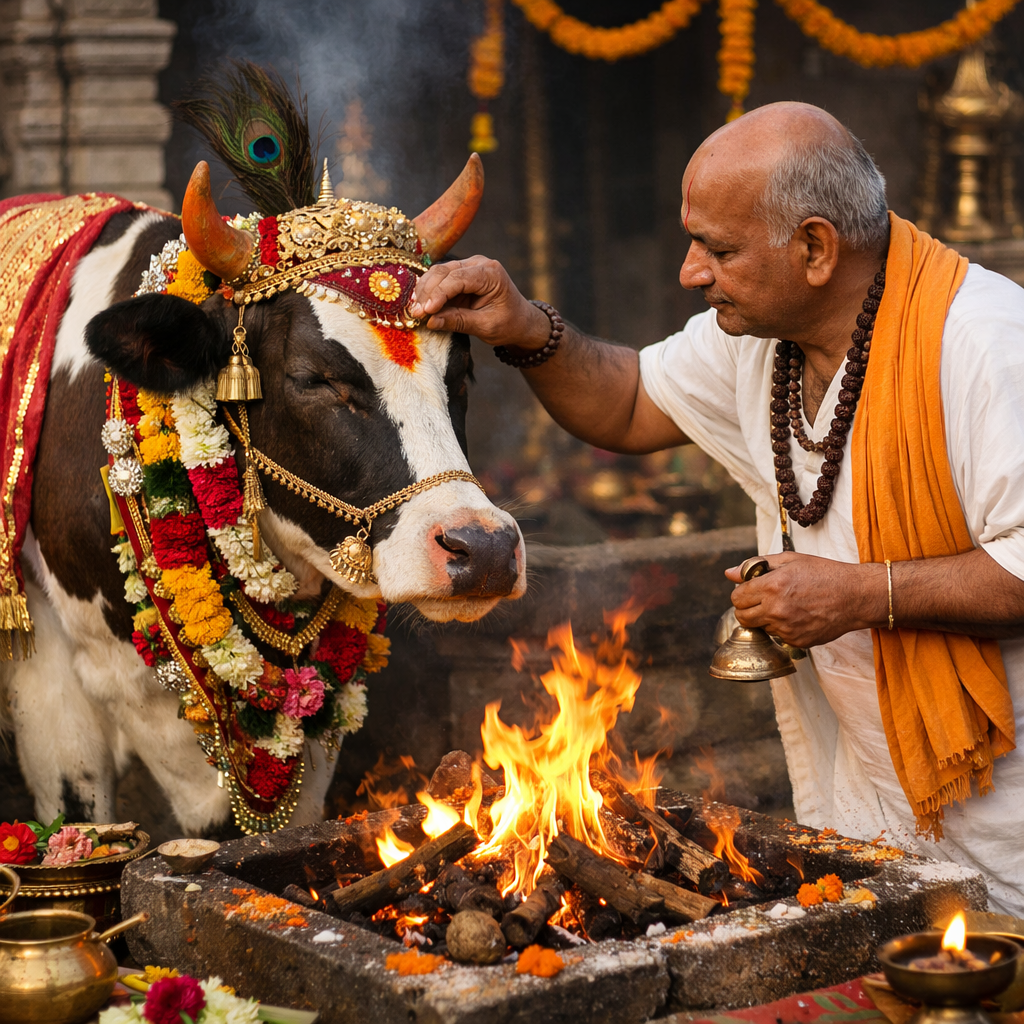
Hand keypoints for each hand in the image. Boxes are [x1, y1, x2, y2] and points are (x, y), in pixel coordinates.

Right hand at [409, 255, 550, 349]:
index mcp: (491, 273)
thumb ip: (459, 321)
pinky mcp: (461, 275)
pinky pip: (440, 279)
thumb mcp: (486, 326)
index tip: (425, 311)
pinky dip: (429, 291)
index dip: (439, 294)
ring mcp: (469, 267)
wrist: (521, 321)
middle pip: (444, 272)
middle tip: (416, 313)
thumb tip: (430, 321)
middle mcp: (479, 264)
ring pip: (438, 273)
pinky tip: (420, 305)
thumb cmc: (509, 323)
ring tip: (415, 311)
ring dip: (425, 291)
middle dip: (428, 292)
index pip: (458, 279)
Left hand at [725, 552, 886, 647]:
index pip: (736, 598)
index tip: (751, 591)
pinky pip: (778, 637)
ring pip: (760, 627)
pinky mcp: (796, 641)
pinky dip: (783, 628)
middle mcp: (776, 609)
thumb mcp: (790, 560)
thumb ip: (756, 566)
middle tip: (762, 601)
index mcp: (771, 586)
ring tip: (787, 606)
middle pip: (742, 617)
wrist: (855, 596)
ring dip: (766, 619)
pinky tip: (799, 616)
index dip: (741, 593)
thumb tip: (729, 573)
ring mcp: (786, 628)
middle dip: (747, 609)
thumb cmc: (824, 574)